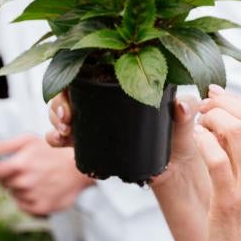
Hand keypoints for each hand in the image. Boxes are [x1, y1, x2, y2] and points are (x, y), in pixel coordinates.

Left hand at [0, 132, 93, 215]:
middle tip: (28, 170)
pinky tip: (40, 189)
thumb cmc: (53, 150)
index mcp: (20, 164)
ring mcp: (34, 196)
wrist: (80, 167)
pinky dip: (28, 199)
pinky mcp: (41, 208)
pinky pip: (23, 206)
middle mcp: (25, 182)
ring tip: (37, 178)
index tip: (6, 166)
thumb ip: (2, 146)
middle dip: (11, 178)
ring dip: (20, 189)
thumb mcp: (28, 141)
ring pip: (14, 195)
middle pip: (4, 185)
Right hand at [50, 91, 207, 192]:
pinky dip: (54, 137)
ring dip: (54, 119)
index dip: (76, 79)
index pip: (90, 72)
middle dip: (59, 102)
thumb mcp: (184, 120)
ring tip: (64, 132)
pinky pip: (61, 136)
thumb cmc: (179, 135)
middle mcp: (101, 99)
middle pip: (68, 91)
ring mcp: (91, 120)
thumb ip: (186, 110)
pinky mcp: (87, 141)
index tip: (74, 93)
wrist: (173, 167)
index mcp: (121, 84)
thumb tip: (182, 105)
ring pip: (60, 111)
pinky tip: (59, 140)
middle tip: (67, 119)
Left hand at [192, 86, 240, 240]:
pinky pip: (215, 155)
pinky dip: (202, 140)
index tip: (216, 97)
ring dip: (209, 119)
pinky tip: (196, 140)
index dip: (236, 102)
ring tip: (198, 123)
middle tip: (203, 104)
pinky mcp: (232, 198)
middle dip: (221, 103)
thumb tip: (239, 128)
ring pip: (233, 130)